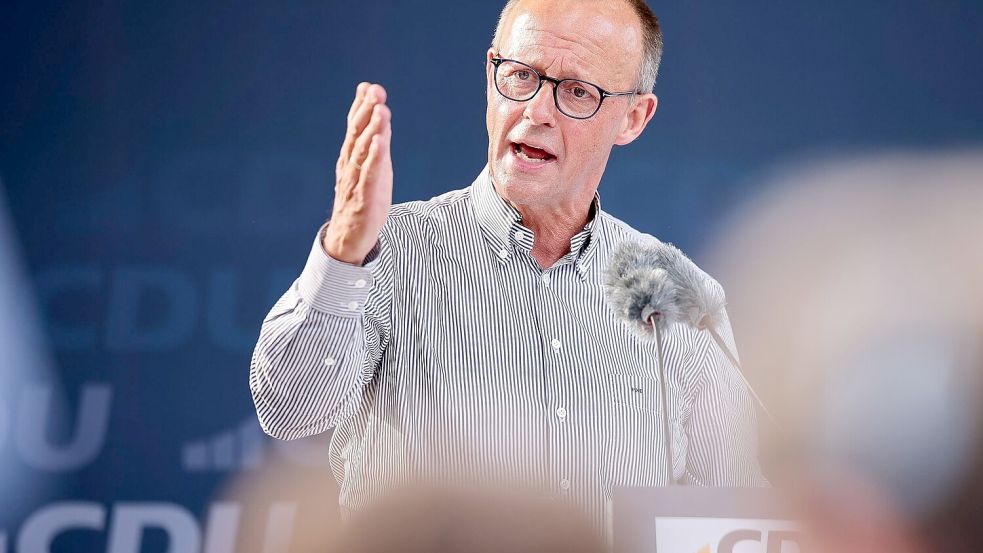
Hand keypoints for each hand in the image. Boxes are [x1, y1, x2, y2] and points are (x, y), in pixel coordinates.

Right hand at [323, 82, 392, 264]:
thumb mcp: (371, 166)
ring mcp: (355, 182)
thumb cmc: (361, 200)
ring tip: (380, 110)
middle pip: (358, 135)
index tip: (368, 86)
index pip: (354, 128)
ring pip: (362, 153)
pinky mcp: (363, 199)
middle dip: (366, 112)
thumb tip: (379, 110)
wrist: (348, 239)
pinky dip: (373, 159)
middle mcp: (350, 166)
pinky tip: (379, 144)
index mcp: (351, 158)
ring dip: (372, 130)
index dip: (361, 106)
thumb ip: (374, 139)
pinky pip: (369, 176)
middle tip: (375, 91)